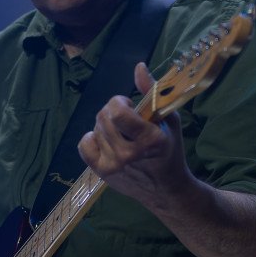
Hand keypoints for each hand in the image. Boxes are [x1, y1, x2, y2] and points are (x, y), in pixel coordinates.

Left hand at [77, 62, 192, 209]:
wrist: (166, 190)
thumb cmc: (170, 150)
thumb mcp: (169, 120)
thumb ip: (153, 92)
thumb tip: (139, 67)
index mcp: (150, 140)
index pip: (117, 113)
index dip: (119, 102)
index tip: (130, 105)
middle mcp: (129, 154)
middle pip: (104, 117)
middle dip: (113, 111)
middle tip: (126, 119)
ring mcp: (113, 165)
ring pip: (96, 129)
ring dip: (106, 125)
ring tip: (121, 132)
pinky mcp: (102, 172)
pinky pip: (84, 144)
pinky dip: (92, 138)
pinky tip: (106, 140)